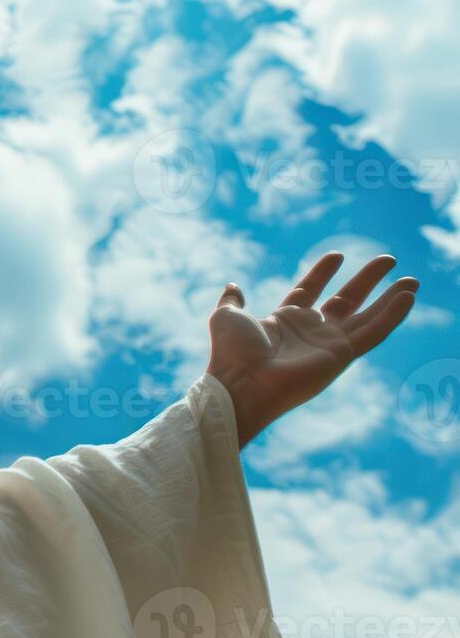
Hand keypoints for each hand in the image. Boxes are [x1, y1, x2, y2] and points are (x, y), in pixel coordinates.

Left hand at [205, 252, 418, 445]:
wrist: (241, 382)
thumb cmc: (231, 353)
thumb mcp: (227, 317)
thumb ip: (232, 301)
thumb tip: (233, 286)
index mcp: (285, 320)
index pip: (309, 290)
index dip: (322, 273)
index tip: (337, 255)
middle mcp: (311, 331)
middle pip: (346, 300)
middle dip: (367, 280)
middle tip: (388, 260)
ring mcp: (329, 344)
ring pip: (368, 316)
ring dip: (391, 298)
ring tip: (412, 280)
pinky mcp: (342, 355)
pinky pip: (374, 333)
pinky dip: (392, 316)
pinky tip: (408, 298)